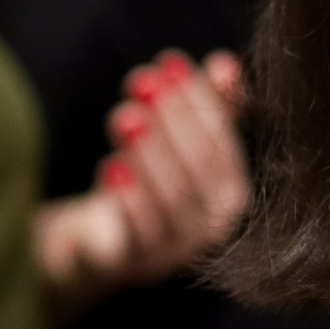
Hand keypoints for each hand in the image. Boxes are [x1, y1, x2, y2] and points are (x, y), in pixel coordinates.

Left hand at [36, 51, 249, 305]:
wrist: (97, 243)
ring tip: (126, 116)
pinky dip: (129, 202)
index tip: (170, 63)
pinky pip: (139, 238)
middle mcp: (213, 228)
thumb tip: (224, 64)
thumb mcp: (176, 140)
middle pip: (200, 169)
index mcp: (231, 195)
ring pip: (174, 201)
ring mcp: (176, 250)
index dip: (199, 100)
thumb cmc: (146, 183)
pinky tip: (112, 167)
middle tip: (142, 83)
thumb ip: (208, 107)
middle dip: (173, 120)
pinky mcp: (135, 265)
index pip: (223, 143)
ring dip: (151, 154)